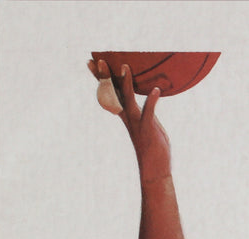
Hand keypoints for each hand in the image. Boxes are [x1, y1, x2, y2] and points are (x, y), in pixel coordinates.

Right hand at [88, 59, 170, 184]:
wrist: (155, 169)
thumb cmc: (153, 147)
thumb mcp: (148, 125)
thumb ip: (145, 110)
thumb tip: (150, 95)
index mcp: (126, 115)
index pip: (112, 92)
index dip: (101, 77)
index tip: (92, 62)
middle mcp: (129, 117)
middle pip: (115, 93)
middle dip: (106, 76)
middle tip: (99, 60)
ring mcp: (137, 123)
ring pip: (129, 100)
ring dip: (127, 83)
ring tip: (126, 67)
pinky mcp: (148, 129)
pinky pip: (149, 113)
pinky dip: (152, 101)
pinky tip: (156, 90)